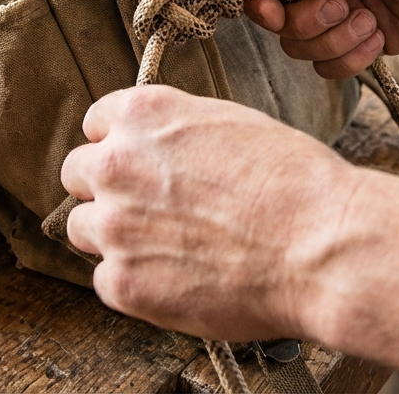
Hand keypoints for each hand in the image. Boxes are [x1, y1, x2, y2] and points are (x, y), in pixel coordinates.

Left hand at [61, 85, 358, 341]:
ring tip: (167, 250)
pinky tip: (179, 280)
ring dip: (115, 239)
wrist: (321, 244)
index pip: (96, 124)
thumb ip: (178, 135)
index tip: (136, 165)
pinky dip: (136, 284)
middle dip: (107, 190)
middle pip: (77, 174)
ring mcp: (114, 225)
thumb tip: (162, 154)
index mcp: (144, 115)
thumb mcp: (231, 125)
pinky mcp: (122, 282)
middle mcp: (116, 163)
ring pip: (83, 229)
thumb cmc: (295, 183)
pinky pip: (106, 281)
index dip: (120, 146)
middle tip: (148, 211)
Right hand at [240, 0, 398, 76]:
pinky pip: (328, 63)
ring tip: (369, 22)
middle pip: (273, 12)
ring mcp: (337, 6)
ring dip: (332, 41)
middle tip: (341, 7)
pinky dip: (349, 59)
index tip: (272, 8)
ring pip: (298, 43)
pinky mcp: (357, 37)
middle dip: (304, 20)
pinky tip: (379, 39)